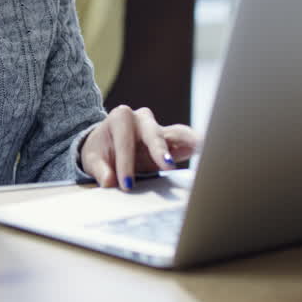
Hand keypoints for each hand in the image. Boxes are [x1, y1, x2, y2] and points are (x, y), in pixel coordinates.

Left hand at [79, 105, 199, 190]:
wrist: (106, 144)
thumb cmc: (100, 150)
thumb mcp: (92, 159)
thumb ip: (100, 170)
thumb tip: (109, 182)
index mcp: (120, 118)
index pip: (125, 141)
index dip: (125, 164)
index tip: (125, 184)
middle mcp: (142, 118)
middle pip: (153, 133)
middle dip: (159, 150)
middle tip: (166, 167)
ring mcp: (159, 128)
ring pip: (176, 133)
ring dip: (188, 142)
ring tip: (205, 149)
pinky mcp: (171, 140)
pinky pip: (185, 141)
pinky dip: (195, 147)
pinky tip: (208, 153)